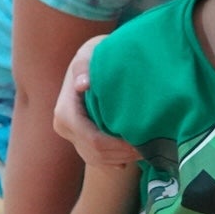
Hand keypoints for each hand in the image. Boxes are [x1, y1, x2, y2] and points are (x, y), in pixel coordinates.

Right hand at [51, 35, 139, 166]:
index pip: (92, 139)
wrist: (89, 62)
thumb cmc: (93, 55)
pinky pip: (96, 159)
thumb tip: (83, 84)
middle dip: (123, 154)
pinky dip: (115, 160)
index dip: (117, 145)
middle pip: (96, 152)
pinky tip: (132, 156)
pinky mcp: (79, 140)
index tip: (141, 141)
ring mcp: (71, 136)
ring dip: (122, 158)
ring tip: (146, 150)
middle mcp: (64, 127)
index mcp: (65, 111)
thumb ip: (84, 66)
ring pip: (97, 159)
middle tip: (150, 148)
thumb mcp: (89, 53)